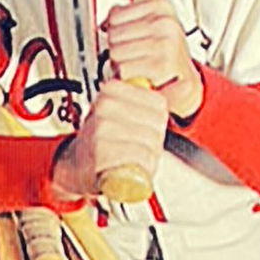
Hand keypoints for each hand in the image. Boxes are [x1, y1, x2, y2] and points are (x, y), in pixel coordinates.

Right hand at [51, 79, 168, 199]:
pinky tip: (123, 169)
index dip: (154, 124)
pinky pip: (138, 161)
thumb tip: (184, 87)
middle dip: (151, 144)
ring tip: (126, 159)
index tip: (138, 130)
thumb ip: (148, 103)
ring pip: (148, 146)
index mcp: (112, 90)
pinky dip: (137, 171)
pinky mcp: (101, 153)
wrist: (75, 167)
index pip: (157, 105)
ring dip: (144, 160)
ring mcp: (101, 129)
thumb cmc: (104, 142)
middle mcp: (105, 106)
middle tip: (132, 150)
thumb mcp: (124, 113)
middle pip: (155, 127)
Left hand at [102, 0, 204, 120]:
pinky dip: (126, 76)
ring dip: (120, 64)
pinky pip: (123, 69)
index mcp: (161, 7)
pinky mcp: (161, 66)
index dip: (115, 30)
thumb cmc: (165, 53)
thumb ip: (125, 18)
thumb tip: (105, 23)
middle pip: (113, 35)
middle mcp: (165, 23)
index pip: (115, 16)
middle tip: (132, 56)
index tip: (129, 38)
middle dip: (117, 48)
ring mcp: (165, 44)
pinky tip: (138, 75)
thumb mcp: (149, 26)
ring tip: (135, 65)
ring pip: (116, 53)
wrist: (185, 80)